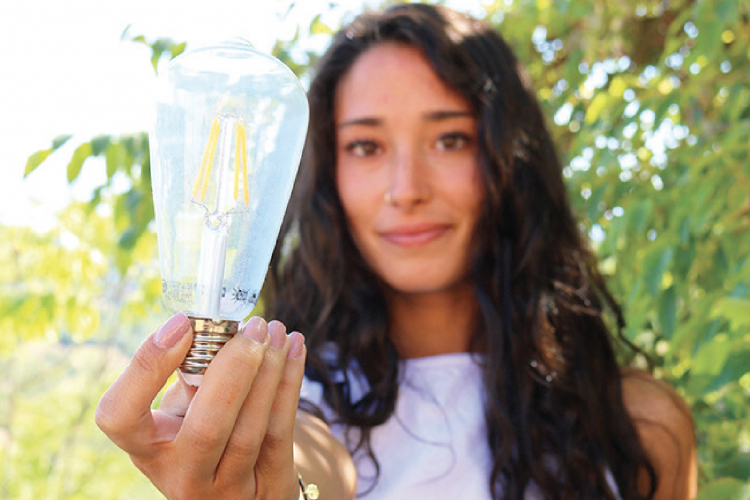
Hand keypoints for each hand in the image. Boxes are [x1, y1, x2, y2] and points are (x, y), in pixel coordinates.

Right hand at [95, 312, 305, 499]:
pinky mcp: (268, 490)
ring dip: (270, 371)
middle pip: (206, 428)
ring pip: (250, 431)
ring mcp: (226, 491)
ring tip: (276, 331)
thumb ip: (190, 376)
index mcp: (148, 450)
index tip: (181, 324)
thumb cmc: (206, 431)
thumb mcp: (183, 412)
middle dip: (235, 369)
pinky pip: (282, 432)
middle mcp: (182, 477)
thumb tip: (212, 328)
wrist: (243, 488)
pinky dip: (291, 382)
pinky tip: (295, 346)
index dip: (146, 367)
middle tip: (254, 326)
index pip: (119, 417)